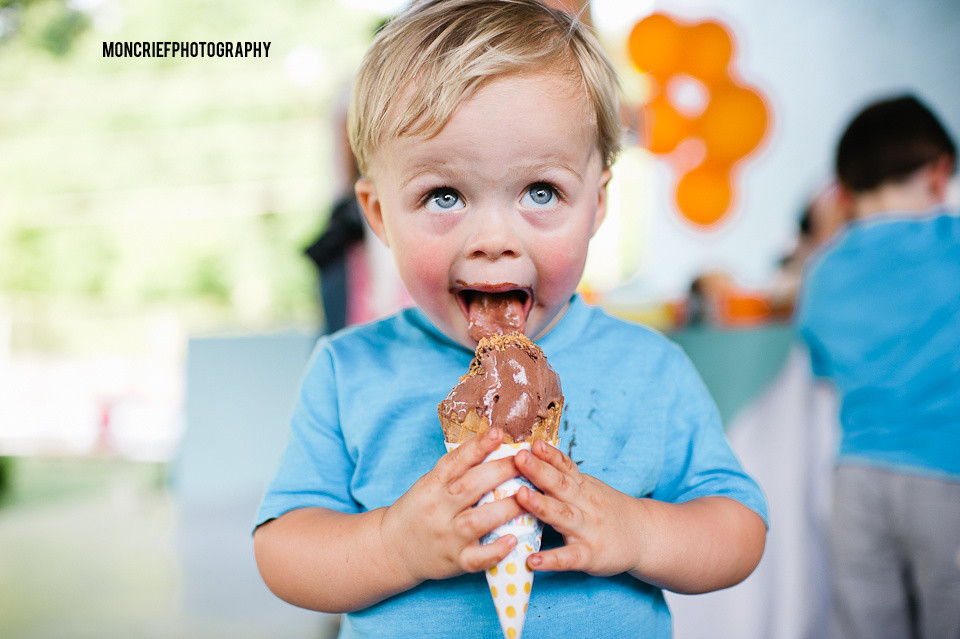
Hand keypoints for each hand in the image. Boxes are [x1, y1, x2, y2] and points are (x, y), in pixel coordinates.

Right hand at [380, 428, 524, 582]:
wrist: (393, 548)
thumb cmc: (419, 511)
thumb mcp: (429, 484)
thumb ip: (456, 471)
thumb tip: (493, 445)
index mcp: (432, 485)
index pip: (455, 461)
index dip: (477, 446)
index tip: (498, 432)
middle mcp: (438, 508)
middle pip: (469, 486)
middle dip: (500, 471)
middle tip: (526, 461)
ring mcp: (446, 536)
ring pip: (476, 521)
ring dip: (504, 509)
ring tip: (528, 497)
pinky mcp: (454, 561)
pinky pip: (476, 558)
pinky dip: (495, 551)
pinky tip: (513, 540)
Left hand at [514, 440, 641, 575]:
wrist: (645, 536)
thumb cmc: (607, 510)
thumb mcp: (590, 488)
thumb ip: (563, 478)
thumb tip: (531, 459)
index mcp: (582, 487)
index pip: (565, 467)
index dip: (549, 455)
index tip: (532, 444)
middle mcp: (585, 504)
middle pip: (560, 485)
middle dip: (539, 471)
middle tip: (519, 458)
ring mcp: (587, 530)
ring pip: (563, 516)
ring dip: (541, 505)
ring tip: (520, 495)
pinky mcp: (589, 556)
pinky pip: (569, 558)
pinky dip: (552, 560)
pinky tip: (534, 560)